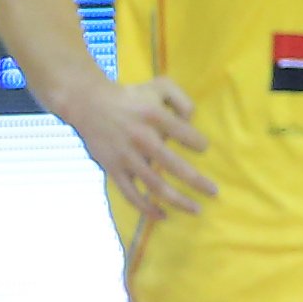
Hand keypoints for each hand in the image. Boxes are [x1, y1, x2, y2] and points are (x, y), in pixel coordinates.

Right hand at [67, 75, 215, 215]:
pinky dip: (147, 208)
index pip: (185, 134)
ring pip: (155, 186)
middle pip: (174, 166)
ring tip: (196, 209)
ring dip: (178, 200)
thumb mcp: (160, 85)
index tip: (203, 148)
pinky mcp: (113, 170)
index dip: (199, 144)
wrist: (89, 104)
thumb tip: (192, 122)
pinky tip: (163, 216)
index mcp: (154, 117)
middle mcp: (141, 138)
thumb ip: (182, 100)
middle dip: (197, 182)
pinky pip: (131, 195)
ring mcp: (126, 157)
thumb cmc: (131, 97)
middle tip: (214, 191)